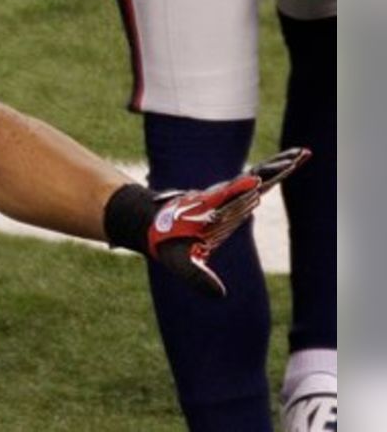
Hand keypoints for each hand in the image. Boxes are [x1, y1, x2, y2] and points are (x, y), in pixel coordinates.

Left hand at [148, 147, 309, 295]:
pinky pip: (252, 185)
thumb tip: (221, 295)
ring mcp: (226, 195)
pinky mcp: (228, 199)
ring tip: (299, 154)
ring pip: (256, 178)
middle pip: (254, 178)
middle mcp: (221, 195)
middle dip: (275, 167)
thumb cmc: (165, 242)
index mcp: (213, 207)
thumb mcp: (179, 263)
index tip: (267, 176)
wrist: (149, 224)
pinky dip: (268, 177)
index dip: (256, 183)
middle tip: (299, 154)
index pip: (239, 193)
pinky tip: (280, 172)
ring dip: (277, 167)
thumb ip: (198, 278)